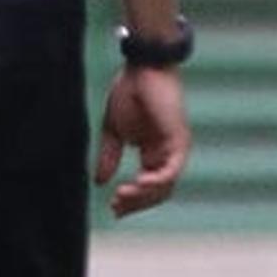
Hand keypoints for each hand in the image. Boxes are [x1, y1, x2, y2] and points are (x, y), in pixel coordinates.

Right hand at [94, 65, 190, 217]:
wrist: (143, 67)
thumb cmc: (129, 93)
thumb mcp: (112, 130)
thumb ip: (109, 156)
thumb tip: (98, 182)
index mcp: (153, 152)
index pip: (148, 187)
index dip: (132, 201)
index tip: (113, 208)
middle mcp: (167, 155)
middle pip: (157, 192)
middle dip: (136, 203)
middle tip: (116, 208)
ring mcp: (174, 149)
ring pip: (164, 186)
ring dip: (143, 196)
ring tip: (121, 196)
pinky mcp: (178, 141)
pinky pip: (169, 170)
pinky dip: (155, 181)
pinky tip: (137, 184)